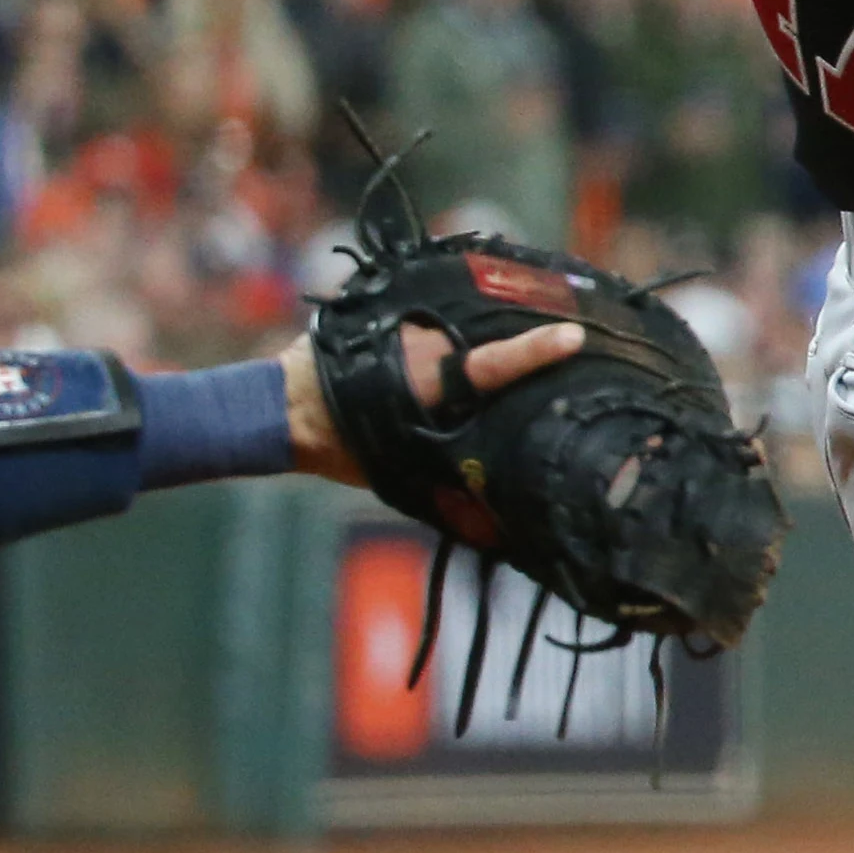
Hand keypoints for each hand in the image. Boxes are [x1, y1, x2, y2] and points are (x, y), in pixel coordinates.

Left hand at [284, 322, 586, 485]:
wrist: (279, 410)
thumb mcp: (400, 474)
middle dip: (517, 341)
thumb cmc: (343, 448)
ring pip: (454, 332)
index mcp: (430, 381)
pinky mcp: (386, 318)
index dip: (537, 351)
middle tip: (556, 345)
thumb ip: (449, 491)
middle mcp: (422, 346)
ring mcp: (404, 328)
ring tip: (490, 355)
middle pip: (483, 341)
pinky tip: (446, 351)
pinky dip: (439, 338)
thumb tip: (497, 534)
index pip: (495, 365)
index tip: (574, 337)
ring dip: (470, 340)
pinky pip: (428, 326)